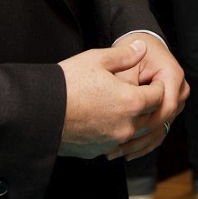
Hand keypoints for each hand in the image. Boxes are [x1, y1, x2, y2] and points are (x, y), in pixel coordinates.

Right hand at [57, 38, 170, 158]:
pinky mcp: (97, 151)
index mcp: (131, 102)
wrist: (39, 112)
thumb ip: (124, 55)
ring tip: (125, 108)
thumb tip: (142, 47)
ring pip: (134, 133)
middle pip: (150, 117)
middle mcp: (126, 126)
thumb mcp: (97, 59)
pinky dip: (115, 133)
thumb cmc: (67, 83)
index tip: (153, 82)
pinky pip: (114, 143)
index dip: (158, 87)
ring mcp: (112, 141)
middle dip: (150, 106)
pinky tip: (106, 122)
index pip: (158, 96)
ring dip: (134, 121)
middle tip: (143, 94)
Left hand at [108, 33, 188, 160]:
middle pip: (165, 119)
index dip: (148, 121)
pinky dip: (145, 143)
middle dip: (141, 136)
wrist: (143, 45)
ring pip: (162, 127)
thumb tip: (122, 109)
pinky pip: (161, 130)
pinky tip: (128, 154)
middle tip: (117, 147)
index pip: (166, 105)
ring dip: (141, 143)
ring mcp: (176, 100)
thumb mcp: (127, 65)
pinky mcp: (169, 109)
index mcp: (173, 75)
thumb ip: (127, 86)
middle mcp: (179, 89)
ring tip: (118, 153)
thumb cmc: (134, 52)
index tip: (124, 132)